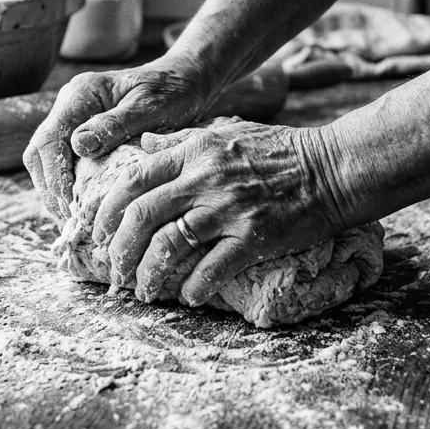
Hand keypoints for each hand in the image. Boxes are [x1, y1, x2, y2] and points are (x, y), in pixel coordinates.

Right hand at [22, 59, 208, 217]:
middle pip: (39, 152)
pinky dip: (66, 186)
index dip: (54, 176)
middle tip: (69, 221)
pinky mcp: (82, 132)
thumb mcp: (150, 107)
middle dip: (49, 190)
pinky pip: (63, 162)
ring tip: (73, 220)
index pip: (49, 139)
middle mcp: (70, 105)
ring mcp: (74, 119)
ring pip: (46, 160)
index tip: (69, 205)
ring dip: (54, 191)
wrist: (184, 81)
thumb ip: (115, 124)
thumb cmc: (172, 92)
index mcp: (81, 94)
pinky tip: (81, 207)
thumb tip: (79, 145)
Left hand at [92, 120, 349, 305]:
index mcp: (194, 151)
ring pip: (169, 245)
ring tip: (143, 290)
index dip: (107, 210)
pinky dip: (194, 288)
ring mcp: (228, 208)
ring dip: (149, 274)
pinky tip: (189, 297)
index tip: (97, 232)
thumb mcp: (225, 132)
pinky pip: (212, 269)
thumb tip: (143, 143)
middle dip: (119, 248)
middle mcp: (205, 178)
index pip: (134, 179)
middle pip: (142, 215)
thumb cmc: (279, 150)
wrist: (332, 167)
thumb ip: (181, 140)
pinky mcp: (254, 236)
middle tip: (113, 270)